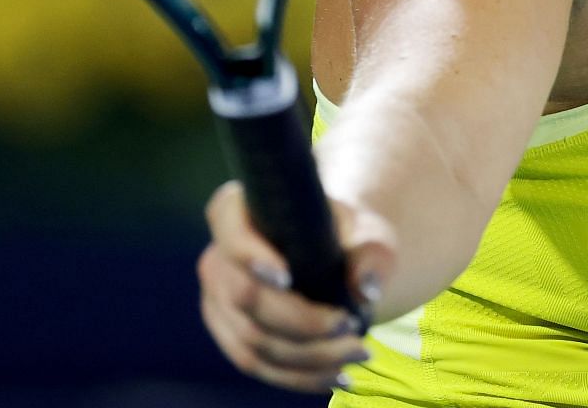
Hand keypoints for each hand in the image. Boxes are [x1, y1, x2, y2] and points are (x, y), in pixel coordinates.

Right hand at [198, 179, 397, 392]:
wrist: (335, 255)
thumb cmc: (348, 236)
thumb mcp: (367, 233)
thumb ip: (371, 254)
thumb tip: (365, 290)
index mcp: (239, 210)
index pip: (232, 231)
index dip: (251, 256)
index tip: (287, 278)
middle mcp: (218, 255)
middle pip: (245, 297)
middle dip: (302, 322)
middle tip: (353, 330)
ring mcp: (217, 298)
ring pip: (251, 340)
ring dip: (306, 358)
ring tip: (355, 356)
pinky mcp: (228, 333)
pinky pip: (254, 363)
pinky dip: (296, 376)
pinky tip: (334, 376)